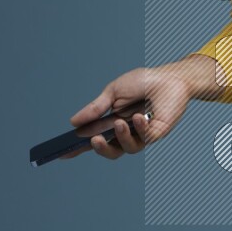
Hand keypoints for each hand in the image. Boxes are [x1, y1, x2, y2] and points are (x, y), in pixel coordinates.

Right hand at [61, 64, 194, 160]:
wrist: (170, 78)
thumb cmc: (143, 82)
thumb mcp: (113, 92)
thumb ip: (96, 108)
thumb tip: (73, 122)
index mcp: (112, 122)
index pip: (93, 138)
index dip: (77, 148)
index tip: (61, 153)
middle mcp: (126, 132)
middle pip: (109, 150)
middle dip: (100, 148)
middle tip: (94, 140)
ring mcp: (141, 135)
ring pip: (126, 148)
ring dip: (121, 137)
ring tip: (120, 123)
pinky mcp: (156, 134)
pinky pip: (144, 138)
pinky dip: (139, 128)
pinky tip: (139, 116)